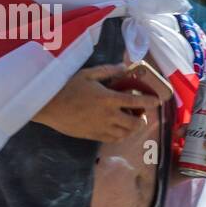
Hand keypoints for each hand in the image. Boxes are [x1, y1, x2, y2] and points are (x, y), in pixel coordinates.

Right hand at [33, 65, 159, 141]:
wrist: (48, 106)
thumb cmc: (67, 87)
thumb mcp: (87, 74)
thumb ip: (107, 71)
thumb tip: (124, 66)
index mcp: (108, 99)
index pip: (136, 101)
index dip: (149, 102)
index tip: (157, 101)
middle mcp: (108, 116)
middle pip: (134, 123)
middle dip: (142, 119)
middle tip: (140, 113)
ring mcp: (101, 128)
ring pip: (125, 133)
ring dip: (132, 128)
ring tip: (131, 121)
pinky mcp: (93, 136)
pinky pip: (113, 139)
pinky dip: (120, 135)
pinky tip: (119, 129)